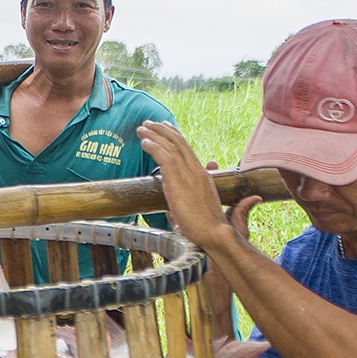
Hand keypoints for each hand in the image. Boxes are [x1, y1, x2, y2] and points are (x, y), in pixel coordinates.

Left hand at [137, 121, 234, 247]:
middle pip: (179, 143)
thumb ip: (189, 201)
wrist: (214, 234)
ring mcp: (190, 176)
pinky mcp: (180, 183)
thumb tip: (178, 204)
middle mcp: (197, 171)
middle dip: (163, 130)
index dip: (175, 136)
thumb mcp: (198, 210)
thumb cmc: (207, 227)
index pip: (188, 149)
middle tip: (149, 123)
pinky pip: (166, 158)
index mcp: (202, 175)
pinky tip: (145, 142)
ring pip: (171, 147)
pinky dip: (155, 147)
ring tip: (142, 128)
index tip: (165, 128)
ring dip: (155, 135)